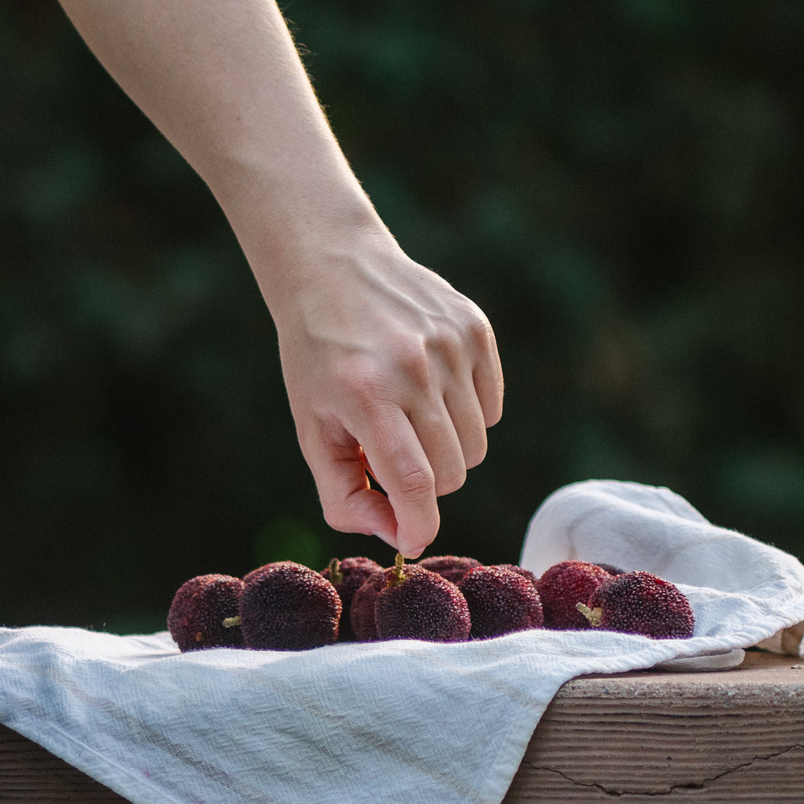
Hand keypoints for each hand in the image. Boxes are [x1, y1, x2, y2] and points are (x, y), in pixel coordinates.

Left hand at [275, 226, 503, 556]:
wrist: (333, 266)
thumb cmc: (318, 359)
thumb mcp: (312, 430)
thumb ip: (344, 495)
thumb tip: (399, 537)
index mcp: (365, 394)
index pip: (416, 483)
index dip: (419, 525)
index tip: (411, 537)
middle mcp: (414, 367)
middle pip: (452, 473)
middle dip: (423, 481)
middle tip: (391, 451)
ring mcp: (450, 344)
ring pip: (476, 445)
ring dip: (444, 446)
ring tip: (408, 415)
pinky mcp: (475, 328)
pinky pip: (491, 408)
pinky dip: (465, 414)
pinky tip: (430, 386)